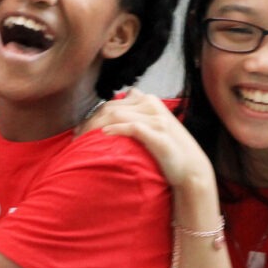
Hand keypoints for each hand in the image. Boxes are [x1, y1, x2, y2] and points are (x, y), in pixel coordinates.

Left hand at [77, 89, 213, 188]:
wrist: (191, 167)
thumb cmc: (168, 148)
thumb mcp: (153, 125)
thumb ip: (136, 115)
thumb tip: (112, 113)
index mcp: (149, 100)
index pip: (113, 102)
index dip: (94, 115)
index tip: (81, 130)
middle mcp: (152, 105)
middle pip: (112, 108)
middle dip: (90, 122)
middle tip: (76, 138)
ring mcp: (157, 119)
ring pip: (118, 115)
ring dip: (97, 127)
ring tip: (83, 140)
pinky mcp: (159, 134)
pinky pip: (132, 127)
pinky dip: (116, 130)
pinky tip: (103, 136)